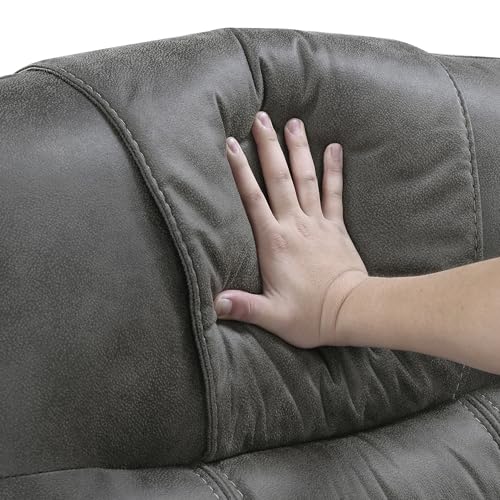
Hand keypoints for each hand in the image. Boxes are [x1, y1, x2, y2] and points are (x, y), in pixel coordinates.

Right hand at [213, 111, 369, 347]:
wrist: (352, 312)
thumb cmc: (310, 315)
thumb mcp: (271, 315)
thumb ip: (242, 306)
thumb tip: (212, 303)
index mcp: (274, 241)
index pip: (252, 199)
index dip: (240, 170)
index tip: (232, 144)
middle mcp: (295, 225)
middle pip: (279, 179)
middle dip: (269, 147)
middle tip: (261, 118)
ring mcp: (318, 223)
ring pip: (306, 179)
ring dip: (299, 150)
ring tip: (293, 123)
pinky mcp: (336, 227)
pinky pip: (335, 193)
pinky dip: (334, 170)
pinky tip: (334, 148)